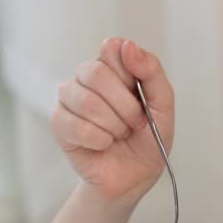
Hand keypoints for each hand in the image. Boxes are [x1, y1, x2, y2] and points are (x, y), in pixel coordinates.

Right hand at [51, 37, 173, 202]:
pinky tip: (104, 144)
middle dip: (125, 106)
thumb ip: (151, 71)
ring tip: (119, 134)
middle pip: (96, 72)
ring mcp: (69, 99)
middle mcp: (87, 77)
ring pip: (87, 101)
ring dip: (114, 126)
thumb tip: (128, 46)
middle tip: (135, 123)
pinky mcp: (59, 123)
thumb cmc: (148, 138)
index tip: (139, 93)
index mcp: (113, 66)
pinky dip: (100, 140)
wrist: (134, 176)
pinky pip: (77, 126)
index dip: (128, 72)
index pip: (112, 47)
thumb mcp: (163, 105)